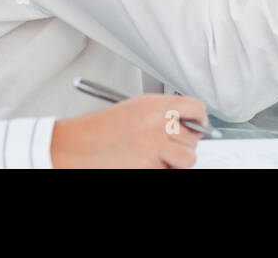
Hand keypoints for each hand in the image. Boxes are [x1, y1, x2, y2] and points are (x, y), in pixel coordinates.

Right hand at [50, 94, 207, 167]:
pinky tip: (144, 164)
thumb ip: (162, 113)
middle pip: (194, 136)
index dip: (200, 119)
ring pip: (188, 158)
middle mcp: (158, 123)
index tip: (199, 126)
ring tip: (157, 158)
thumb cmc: (100, 131)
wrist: (77, 147)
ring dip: (176, 161)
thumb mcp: (134, 110)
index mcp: (155, 105)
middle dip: (184, 144)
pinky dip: (161, 170)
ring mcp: (155, 146)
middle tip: (169, 147)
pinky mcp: (150, 166)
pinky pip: (169, 171)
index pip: (195, 108)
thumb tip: (185, 123)